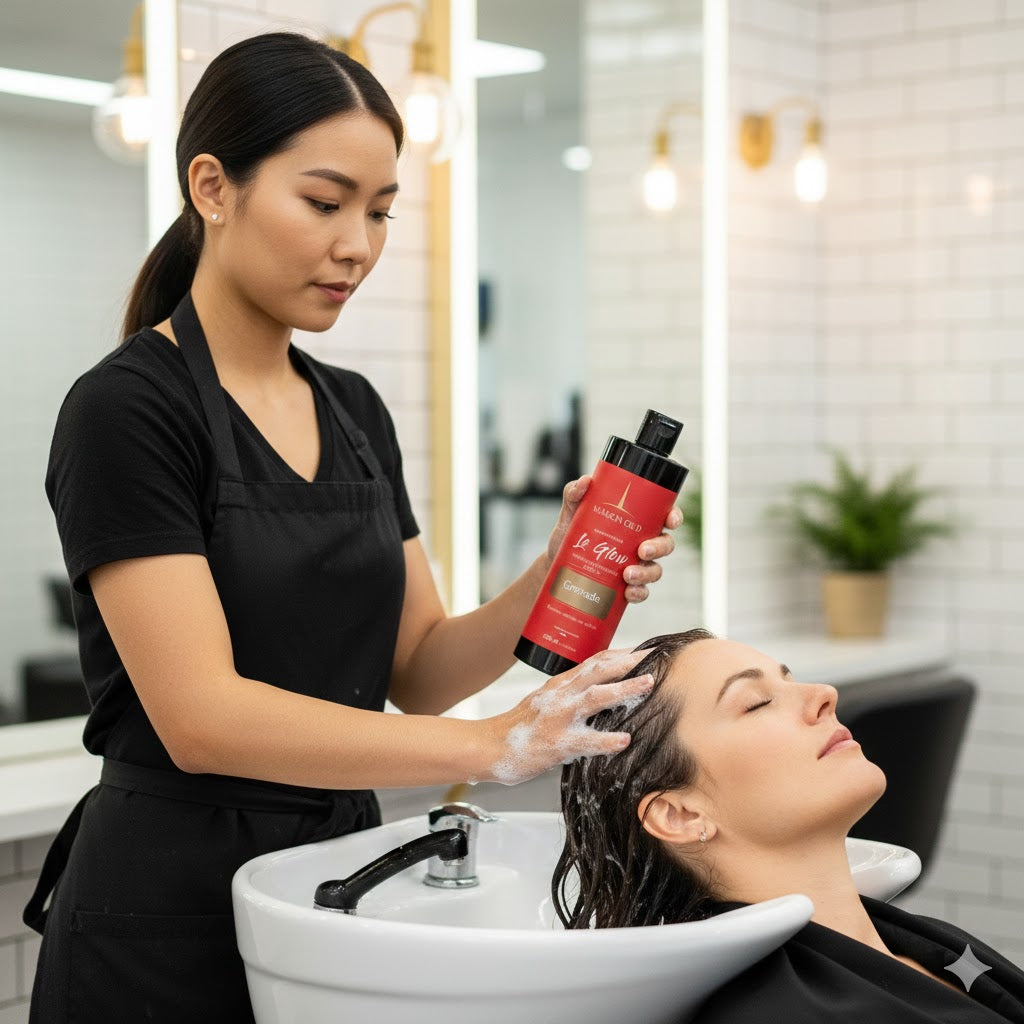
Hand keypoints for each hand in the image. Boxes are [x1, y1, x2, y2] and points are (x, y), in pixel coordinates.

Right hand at [481, 648, 653, 784]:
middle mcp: (560, 695)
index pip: (595, 661)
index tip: (647, 649)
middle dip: (629, 662)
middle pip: (598, 671)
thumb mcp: (546, 700)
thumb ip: (570, 692)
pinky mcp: (555, 743)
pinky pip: (584, 740)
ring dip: (623, 690)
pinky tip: (624, 740)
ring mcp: (557, 718)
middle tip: (656, 658)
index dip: (622, 653)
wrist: (488, 747)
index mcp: (560, 684)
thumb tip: (599, 687)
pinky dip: (605, 740)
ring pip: (595, 698)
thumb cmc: (520, 727)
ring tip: (648, 685)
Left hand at [546, 477, 682, 603]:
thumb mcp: (571, 510)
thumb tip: (586, 482)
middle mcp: (641, 543)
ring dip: (646, 574)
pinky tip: (628, 592)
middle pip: (665, 544)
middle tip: (642, 550)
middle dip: (659, 548)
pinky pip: (642, 592)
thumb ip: (574, 493)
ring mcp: (636, 565)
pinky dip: (638, 593)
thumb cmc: (570, 531)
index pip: (664, 515)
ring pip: (655, 570)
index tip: (671, 520)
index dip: (674, 517)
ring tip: (628, 575)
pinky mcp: (626, 586)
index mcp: (636, 521)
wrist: (556, 561)